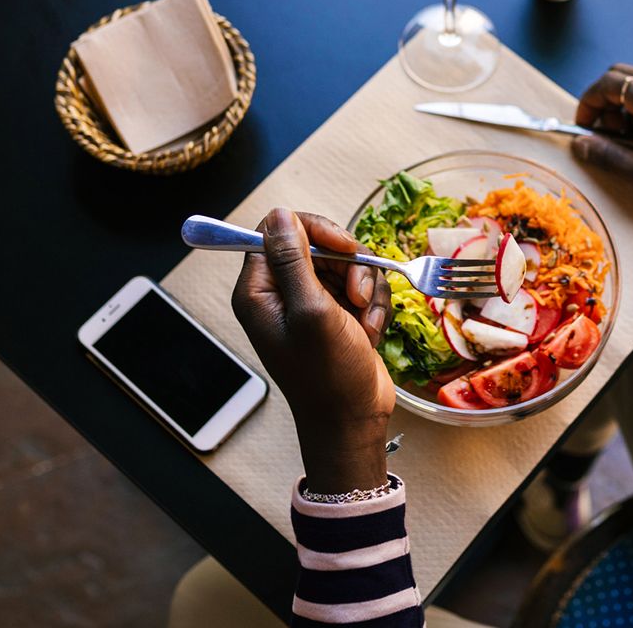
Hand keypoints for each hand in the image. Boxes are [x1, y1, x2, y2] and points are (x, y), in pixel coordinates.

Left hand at [231, 208, 394, 492]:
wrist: (352, 419)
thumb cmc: (327, 375)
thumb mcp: (310, 312)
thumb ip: (293, 259)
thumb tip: (279, 213)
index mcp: (259, 291)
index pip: (278, 231)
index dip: (315, 232)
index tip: (344, 249)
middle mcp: (281, 293)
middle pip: (318, 244)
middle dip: (348, 266)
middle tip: (356, 295)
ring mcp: (311, 304)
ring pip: (345, 265)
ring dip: (366, 288)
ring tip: (364, 320)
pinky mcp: (337, 314)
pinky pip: (362, 287)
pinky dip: (372, 306)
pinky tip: (369, 332)